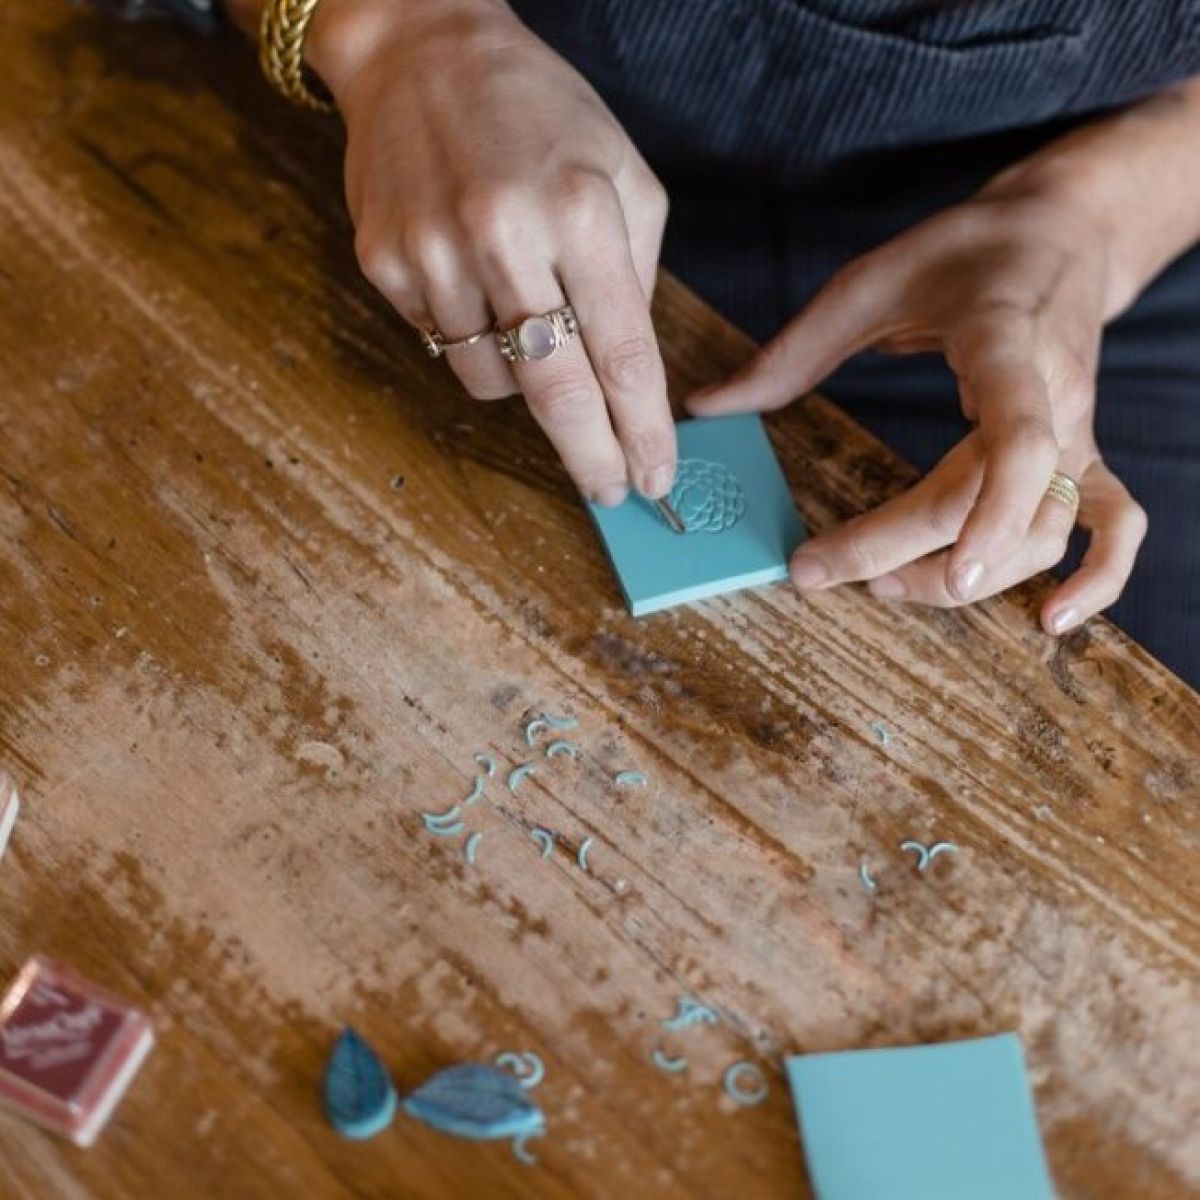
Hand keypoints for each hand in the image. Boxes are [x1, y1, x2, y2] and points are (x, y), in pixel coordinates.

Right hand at [308, 0, 674, 503]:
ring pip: (494, 381)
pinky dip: (475, 339)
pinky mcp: (385, 265)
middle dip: (592, 455)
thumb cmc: (538, 113)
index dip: (643, 429)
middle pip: (556, 391)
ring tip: (527, 313)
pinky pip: (445, 347)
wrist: (418, 52)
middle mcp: (502, 235)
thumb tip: (629, 377)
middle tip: (612, 490)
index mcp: (579, 208)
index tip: (658, 477)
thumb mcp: (621, 172)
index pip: (622, 353)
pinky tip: (476, 283)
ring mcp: (434, 254)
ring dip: (525, 379)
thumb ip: (636, 276)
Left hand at [687, 174, 1147, 636]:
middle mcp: (1055, 395)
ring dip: (966, 577)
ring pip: (1043, 532)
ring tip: (882, 585)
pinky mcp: (1086, 449)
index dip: (979, 515)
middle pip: (995, 505)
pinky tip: (1049, 618)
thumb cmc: (962, 252)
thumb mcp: (866, 283)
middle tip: (818, 570)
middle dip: (906, 557)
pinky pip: (1115, 524)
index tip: (915, 574)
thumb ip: (788, 354)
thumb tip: (706, 408)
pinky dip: (1098, 579)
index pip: (1017, 440)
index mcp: (1005, 342)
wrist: (1063, 229)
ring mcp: (1080, 429)